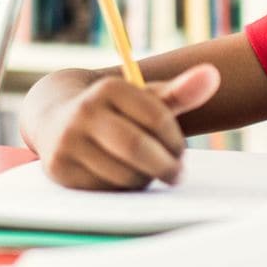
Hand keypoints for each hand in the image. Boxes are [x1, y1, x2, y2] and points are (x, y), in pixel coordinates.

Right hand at [32, 65, 220, 189]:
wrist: (53, 118)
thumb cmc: (113, 111)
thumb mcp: (143, 98)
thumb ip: (179, 92)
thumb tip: (213, 76)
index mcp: (109, 88)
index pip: (157, 118)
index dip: (175, 140)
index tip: (179, 150)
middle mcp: (84, 112)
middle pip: (138, 149)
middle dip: (166, 166)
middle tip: (176, 173)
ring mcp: (68, 141)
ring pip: (124, 174)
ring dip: (145, 179)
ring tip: (146, 172)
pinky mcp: (60, 170)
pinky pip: (105, 190)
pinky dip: (122, 189)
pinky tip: (122, 178)